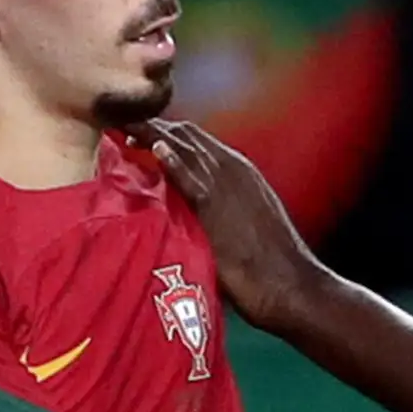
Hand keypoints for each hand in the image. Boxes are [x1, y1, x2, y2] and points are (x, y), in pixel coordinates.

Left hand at [139, 118, 311, 333]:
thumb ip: (218, 207)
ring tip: (126, 126)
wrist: (290, 285)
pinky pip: (192, 177)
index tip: (138, 135)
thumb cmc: (269, 263)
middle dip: (153, 128)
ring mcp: (226, 185)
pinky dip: (173, 161)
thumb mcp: (245, 221)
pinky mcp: (219, 207)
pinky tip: (156, 148)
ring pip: (185, 147)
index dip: (164, 134)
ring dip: (154, 134)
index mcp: (239, 170)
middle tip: (122, 127)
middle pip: (186, 134)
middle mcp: (232, 168)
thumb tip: (191, 210)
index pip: (196, 139)